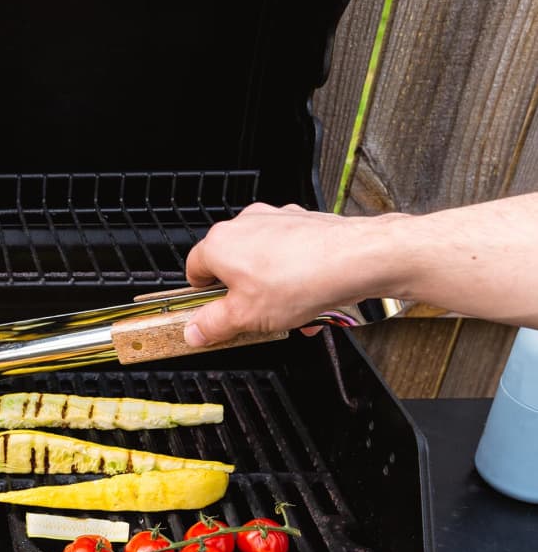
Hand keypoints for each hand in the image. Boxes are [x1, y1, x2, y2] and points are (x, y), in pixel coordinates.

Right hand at [182, 203, 396, 346]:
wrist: (357, 258)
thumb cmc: (302, 278)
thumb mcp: (246, 317)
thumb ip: (213, 325)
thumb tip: (195, 331)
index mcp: (220, 243)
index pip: (194, 271)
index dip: (202, 297)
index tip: (212, 314)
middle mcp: (246, 224)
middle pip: (232, 266)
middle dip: (242, 294)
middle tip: (254, 317)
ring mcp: (277, 220)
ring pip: (263, 261)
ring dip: (271, 288)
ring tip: (289, 312)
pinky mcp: (305, 223)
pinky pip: (291, 254)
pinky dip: (296, 276)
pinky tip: (309, 298)